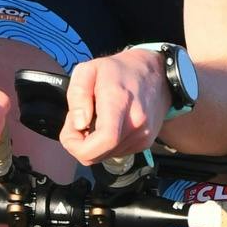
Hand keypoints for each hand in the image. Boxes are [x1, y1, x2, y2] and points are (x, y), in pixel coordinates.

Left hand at [58, 50, 169, 165]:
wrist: (155, 74)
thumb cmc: (119, 70)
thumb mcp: (88, 70)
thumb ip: (78, 95)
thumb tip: (79, 124)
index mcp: (119, 103)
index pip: (105, 139)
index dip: (78, 145)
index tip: (70, 130)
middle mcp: (135, 124)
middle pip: (97, 155)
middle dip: (79, 144)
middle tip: (78, 121)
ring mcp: (142, 136)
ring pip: (103, 157)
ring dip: (92, 143)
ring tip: (95, 120)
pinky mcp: (144, 143)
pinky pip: (114, 153)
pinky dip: (104, 144)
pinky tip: (106, 125)